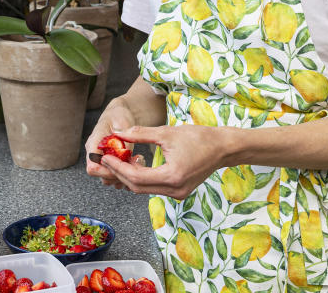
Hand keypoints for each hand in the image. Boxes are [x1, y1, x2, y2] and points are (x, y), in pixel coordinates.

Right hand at [85, 100, 144, 188]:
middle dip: (118, 174)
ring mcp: (101, 159)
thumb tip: (125, 151)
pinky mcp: (108, 163)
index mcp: (94, 143)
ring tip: (135, 163)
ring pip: (107, 178)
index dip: (107, 171)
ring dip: (122, 175)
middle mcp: (95, 153)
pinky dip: (124, 175)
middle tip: (134, 164)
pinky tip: (134, 165)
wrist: (118, 114)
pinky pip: (113, 177)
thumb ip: (122, 138)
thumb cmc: (118, 115)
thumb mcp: (122, 122)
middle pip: (99, 175)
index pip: (92, 167)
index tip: (122, 166)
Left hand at [99, 123, 230, 199]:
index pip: (136, 177)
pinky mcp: (179, 191)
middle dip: (119, 174)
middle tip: (105, 161)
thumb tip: (119, 133)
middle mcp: (174, 190)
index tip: (104, 158)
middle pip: (137, 187)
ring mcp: (177, 194)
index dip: (118, 168)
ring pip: (144, 189)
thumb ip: (141, 134)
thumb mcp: (166, 132)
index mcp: (172, 176)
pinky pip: (154, 187)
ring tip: (116, 162)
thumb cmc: (199, 138)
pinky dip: (141, 178)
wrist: (223, 148)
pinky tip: (134, 165)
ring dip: (129, 176)